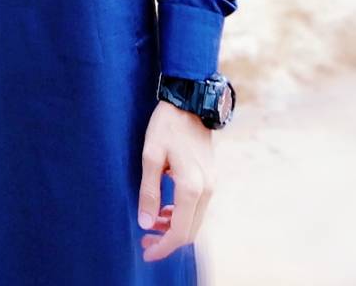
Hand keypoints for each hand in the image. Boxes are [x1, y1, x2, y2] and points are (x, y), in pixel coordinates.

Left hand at [137, 99, 214, 261]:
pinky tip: (165, 209)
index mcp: (191, 187)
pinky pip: (197, 208)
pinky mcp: (210, 179)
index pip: (180, 231)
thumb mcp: (150, 155)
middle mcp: (206, 190)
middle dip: (168, 241)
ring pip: (195, 221)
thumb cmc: (167, 126)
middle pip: (190, 231)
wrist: (190, 104)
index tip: (146, 252)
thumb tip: (146, 223)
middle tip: (145, 240)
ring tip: (151, 224)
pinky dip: (181, 215)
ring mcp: (211, 185)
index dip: (163, 247)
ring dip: (174, 228)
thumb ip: (149, 191)